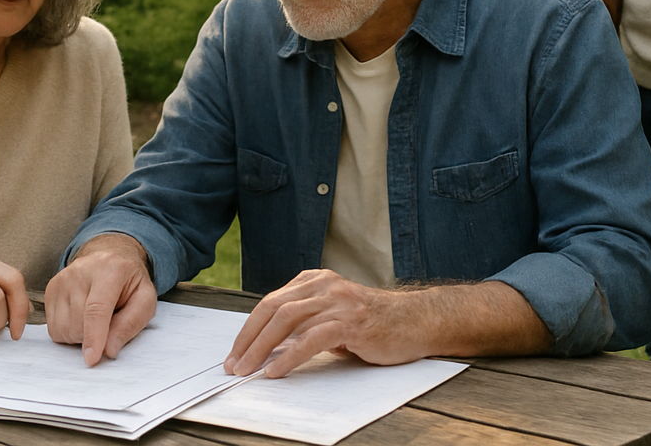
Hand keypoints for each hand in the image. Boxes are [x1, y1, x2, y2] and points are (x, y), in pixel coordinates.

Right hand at [44, 234, 157, 365]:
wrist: (110, 259)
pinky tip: (81, 318)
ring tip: (95, 320)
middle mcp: (80, 271)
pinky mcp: (51, 289)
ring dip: (80, 336)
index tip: (92, 360)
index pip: (96, 309)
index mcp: (109, 270)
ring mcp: (62, 279)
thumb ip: (131, 324)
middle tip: (108, 323)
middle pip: (78, 323)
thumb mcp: (144, 300)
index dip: (94, 337)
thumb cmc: (129, 283)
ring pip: (64, 329)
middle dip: (94, 337)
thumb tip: (109, 350)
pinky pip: (54, 329)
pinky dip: (68, 332)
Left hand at [224, 269, 424, 378]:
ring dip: (262, 348)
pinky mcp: (352, 321)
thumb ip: (306, 323)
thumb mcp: (333, 316)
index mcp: (315, 280)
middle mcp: (324, 285)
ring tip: (248, 369)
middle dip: (248, 338)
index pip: (271, 302)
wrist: (416, 321)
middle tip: (234, 364)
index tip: (235, 352)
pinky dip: (290, 356)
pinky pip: (312, 338)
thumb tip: (269, 349)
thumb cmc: (373, 324)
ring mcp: (338, 301)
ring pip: (287, 320)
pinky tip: (277, 370)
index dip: (249, 328)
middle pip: (273, 308)